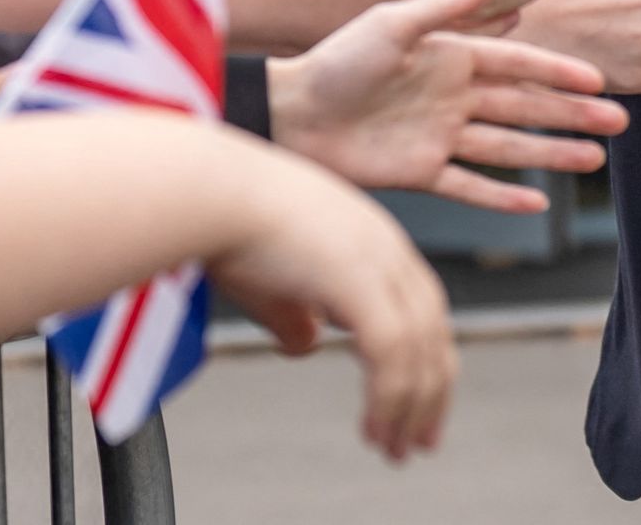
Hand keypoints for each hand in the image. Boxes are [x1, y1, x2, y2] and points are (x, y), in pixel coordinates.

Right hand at [202, 148, 454, 462]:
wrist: (206, 191)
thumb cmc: (223, 221)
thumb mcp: (269, 278)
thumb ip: (293, 313)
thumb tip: (306, 345)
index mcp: (370, 236)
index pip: (421, 305)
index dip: (424, 356)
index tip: (418, 402)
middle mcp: (385, 245)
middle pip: (434, 331)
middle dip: (432, 392)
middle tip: (422, 441)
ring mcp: (378, 262)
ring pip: (419, 351)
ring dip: (411, 409)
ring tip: (395, 449)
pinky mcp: (361, 282)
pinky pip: (393, 357)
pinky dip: (391, 402)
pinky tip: (376, 430)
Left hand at [269, 0, 625, 214]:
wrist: (287, 113)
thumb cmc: (331, 61)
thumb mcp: (388, 24)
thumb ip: (442, 7)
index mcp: (448, 53)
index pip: (516, 62)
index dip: (558, 71)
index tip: (599, 78)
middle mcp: (451, 94)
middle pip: (524, 106)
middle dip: (572, 114)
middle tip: (619, 121)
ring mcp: (439, 135)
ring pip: (509, 147)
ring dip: (552, 153)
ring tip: (595, 159)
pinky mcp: (421, 172)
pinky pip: (471, 186)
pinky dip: (503, 197)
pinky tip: (538, 202)